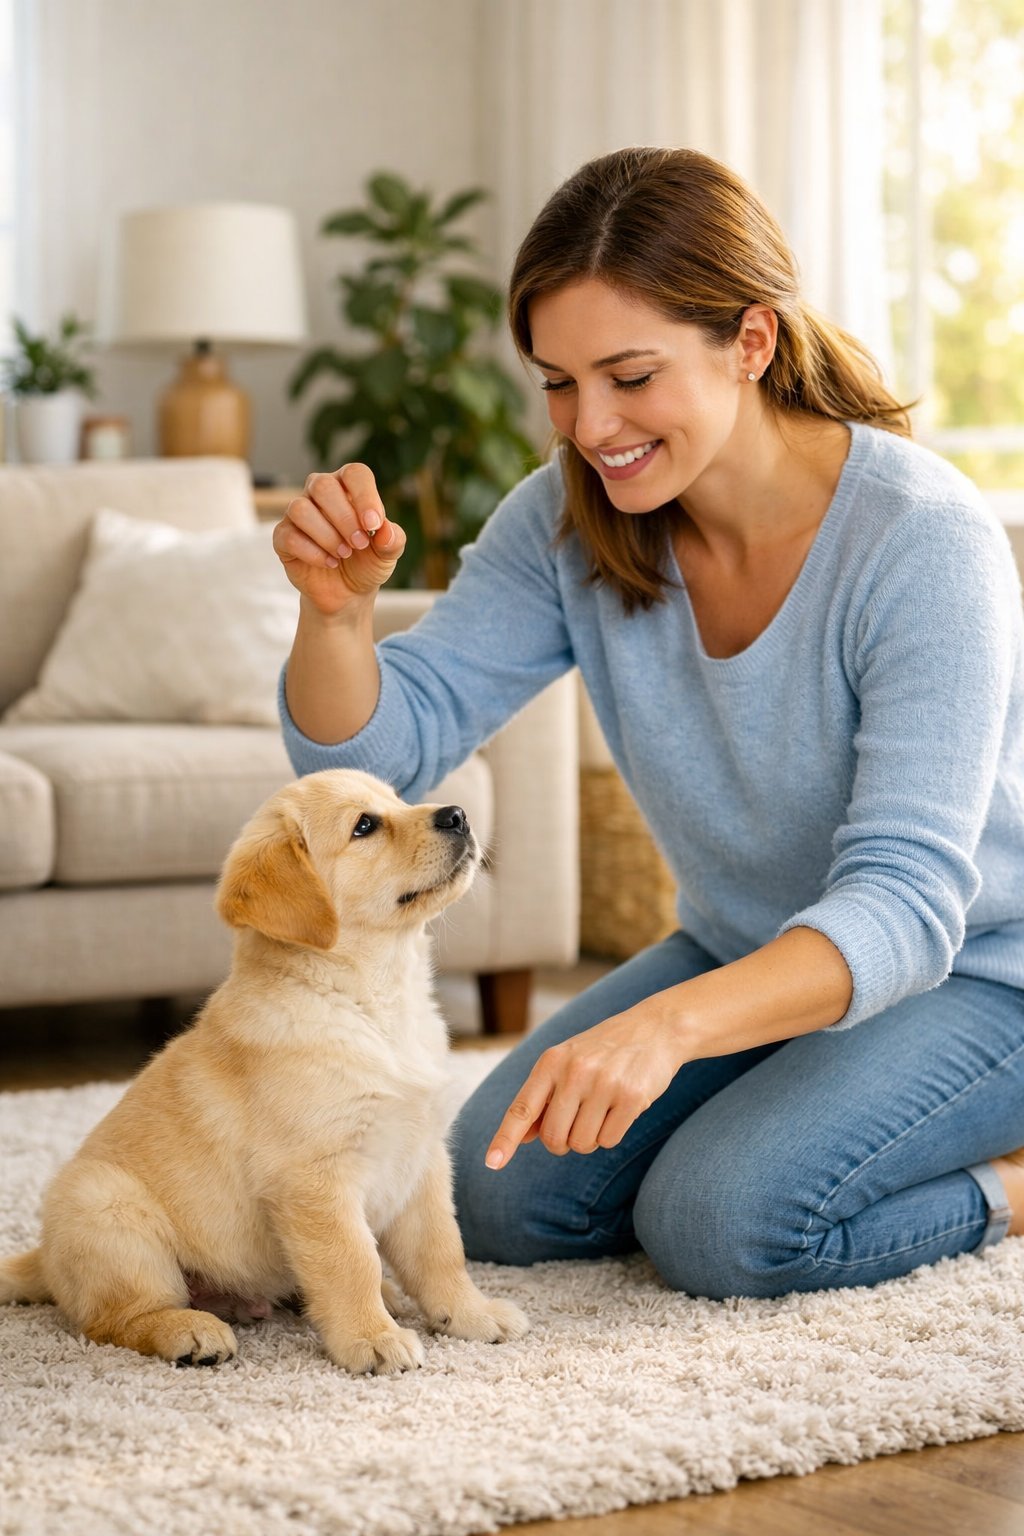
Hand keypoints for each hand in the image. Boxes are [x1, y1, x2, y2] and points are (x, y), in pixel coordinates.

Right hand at [272, 463, 406, 616]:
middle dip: (344, 518)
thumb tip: (385, 530)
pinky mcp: (283, 536)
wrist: (347, 592)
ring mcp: (298, 513)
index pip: (354, 474)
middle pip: (323, 486)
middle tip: (359, 544)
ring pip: (301, 509)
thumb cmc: (367, 562)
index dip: (365, 496)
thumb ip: (392, 539)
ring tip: (343, 554)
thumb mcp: (388, 553)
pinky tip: (328, 562)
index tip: (373, 525)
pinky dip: (313, 553)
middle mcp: (320, 492)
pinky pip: (289, 536)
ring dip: (327, 536)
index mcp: (348, 486)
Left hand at [484, 1001, 685, 1169]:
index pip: (522, 1108)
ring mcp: (603, 1083)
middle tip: (577, 1123)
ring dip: (590, 1138)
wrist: (655, 1028)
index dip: (505, 1138)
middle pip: (553, 1137)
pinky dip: (611, 1134)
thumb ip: (543, 1097)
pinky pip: (609, 1141)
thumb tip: (523, 1136)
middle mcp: (574, 1071)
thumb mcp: (567, 1062)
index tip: (492, 1163)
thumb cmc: (604, 1051)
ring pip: (582, 1144)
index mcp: (551, 1062)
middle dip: (562, 1142)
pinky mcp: (631, 1097)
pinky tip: (620, 1109)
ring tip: (601, 1110)